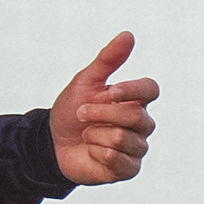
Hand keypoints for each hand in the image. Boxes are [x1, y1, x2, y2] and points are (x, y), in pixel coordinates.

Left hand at [49, 31, 158, 184]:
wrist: (53, 142)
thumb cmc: (72, 109)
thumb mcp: (86, 81)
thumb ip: (108, 59)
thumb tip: (128, 34)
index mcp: (134, 100)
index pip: (150, 89)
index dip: (132, 90)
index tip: (111, 92)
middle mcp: (141, 123)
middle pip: (135, 117)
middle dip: (101, 114)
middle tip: (81, 114)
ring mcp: (136, 147)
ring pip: (123, 139)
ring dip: (95, 135)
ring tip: (87, 134)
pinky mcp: (128, 169)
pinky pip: (117, 160)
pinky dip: (98, 154)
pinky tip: (92, 151)